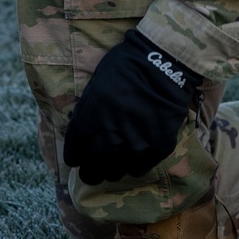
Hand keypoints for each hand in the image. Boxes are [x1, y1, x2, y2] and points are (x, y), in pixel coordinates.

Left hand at [63, 29, 199, 184]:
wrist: (165, 63)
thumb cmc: (126, 66)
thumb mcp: (97, 83)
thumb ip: (89, 109)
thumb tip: (83, 129)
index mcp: (92, 115)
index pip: (75, 146)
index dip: (73, 155)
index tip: (74, 159)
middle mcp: (112, 133)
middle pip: (93, 165)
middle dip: (88, 172)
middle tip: (88, 174)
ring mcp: (137, 143)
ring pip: (116, 171)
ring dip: (110, 172)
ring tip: (109, 171)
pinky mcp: (159, 147)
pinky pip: (141, 167)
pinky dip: (134, 167)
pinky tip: (132, 163)